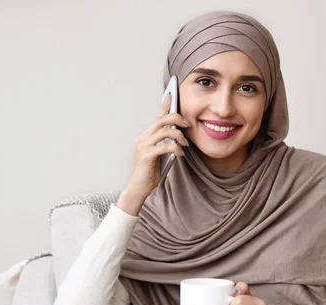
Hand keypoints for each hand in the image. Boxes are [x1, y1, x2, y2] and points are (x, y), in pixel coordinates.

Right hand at [117, 94, 189, 215]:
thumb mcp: (159, 156)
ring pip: (164, 130)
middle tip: (187, 124)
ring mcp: (143, 146)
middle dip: (177, 118)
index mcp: (145, 137)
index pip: (156, 117)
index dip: (164, 105)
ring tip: (184, 144)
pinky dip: (176, 148)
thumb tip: (178, 138)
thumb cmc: (149, 174)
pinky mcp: (146, 155)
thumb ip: (165, 145)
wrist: (137, 189)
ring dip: (178, 135)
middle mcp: (142, 138)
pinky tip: (180, 155)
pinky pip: (165, 146)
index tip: (172, 94)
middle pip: (161, 120)